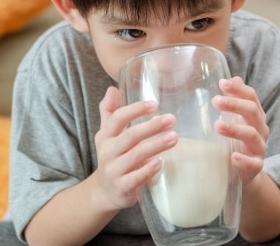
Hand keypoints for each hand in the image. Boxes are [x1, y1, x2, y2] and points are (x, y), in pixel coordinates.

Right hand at [93, 87, 176, 210]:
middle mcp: (107, 152)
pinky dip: (149, 170)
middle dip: (152, 126)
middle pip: (130, 136)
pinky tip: (161, 162)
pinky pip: (136, 177)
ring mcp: (114, 170)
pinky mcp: (122, 187)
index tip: (155, 104)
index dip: (135, 110)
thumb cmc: (112, 156)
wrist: (105, 191)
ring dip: (156, 145)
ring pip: (136, 155)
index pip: (117, 118)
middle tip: (172, 119)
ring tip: (174, 137)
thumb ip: (109, 111)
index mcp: (105, 136)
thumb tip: (112, 89)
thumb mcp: (107, 134)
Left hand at [212, 76, 268, 184]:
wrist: (244, 171)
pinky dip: (244, 159)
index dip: (238, 89)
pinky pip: (254, 163)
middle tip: (215, 101)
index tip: (222, 83)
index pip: (251, 97)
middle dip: (235, 104)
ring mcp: (259, 148)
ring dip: (235, 129)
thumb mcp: (236, 119)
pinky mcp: (255, 167)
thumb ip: (235, 99)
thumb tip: (233, 78)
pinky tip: (233, 156)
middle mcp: (260, 129)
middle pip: (252, 112)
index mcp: (255, 115)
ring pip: (252, 135)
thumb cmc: (237, 140)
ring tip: (217, 125)